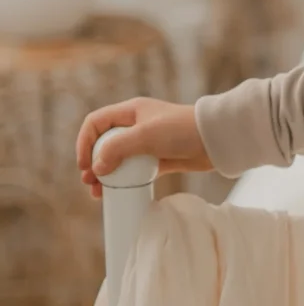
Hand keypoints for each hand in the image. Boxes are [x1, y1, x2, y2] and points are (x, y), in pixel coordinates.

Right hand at [76, 98, 211, 199]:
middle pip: (104, 143)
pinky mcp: (159, 160)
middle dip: (93, 163)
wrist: (217, 140)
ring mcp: (147, 144)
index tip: (84, 165)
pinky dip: (124, 182)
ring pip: (118, 160)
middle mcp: (136, 126)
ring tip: (99, 193)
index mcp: (130, 112)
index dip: (85, 143)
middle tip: (89, 183)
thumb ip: (118, 148)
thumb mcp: (146, 136)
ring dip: (106, 175)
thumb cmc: (182, 131)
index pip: (96, 123)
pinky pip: (134, 171)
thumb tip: (97, 168)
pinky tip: (118, 193)